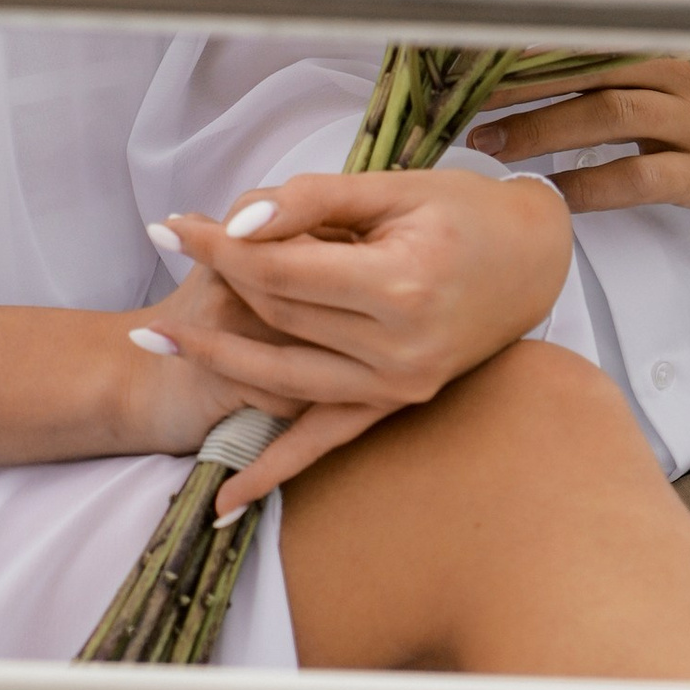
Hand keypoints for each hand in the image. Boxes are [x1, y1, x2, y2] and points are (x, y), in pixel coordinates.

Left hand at [129, 164, 572, 512]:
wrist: (534, 259)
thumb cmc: (465, 211)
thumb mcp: (393, 187)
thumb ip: (312, 200)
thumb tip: (237, 223)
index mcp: (399, 285)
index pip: (280, 269)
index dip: (218, 243)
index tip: (174, 222)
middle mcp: (399, 347)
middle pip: (276, 317)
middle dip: (216, 281)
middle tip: (166, 245)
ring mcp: (400, 386)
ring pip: (284, 379)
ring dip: (216, 362)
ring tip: (155, 342)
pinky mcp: (398, 405)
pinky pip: (326, 444)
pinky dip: (274, 470)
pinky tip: (224, 502)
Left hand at [464, 57, 689, 215]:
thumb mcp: (663, 77)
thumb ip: (605, 66)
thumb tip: (517, 59)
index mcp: (656, 43)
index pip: (580, 34)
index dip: (522, 43)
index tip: (467, 51)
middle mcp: (673, 72)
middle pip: (583, 68)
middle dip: (517, 84)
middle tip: (463, 101)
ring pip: (606, 114)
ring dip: (543, 129)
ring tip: (493, 145)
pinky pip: (637, 176)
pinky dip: (591, 184)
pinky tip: (554, 195)